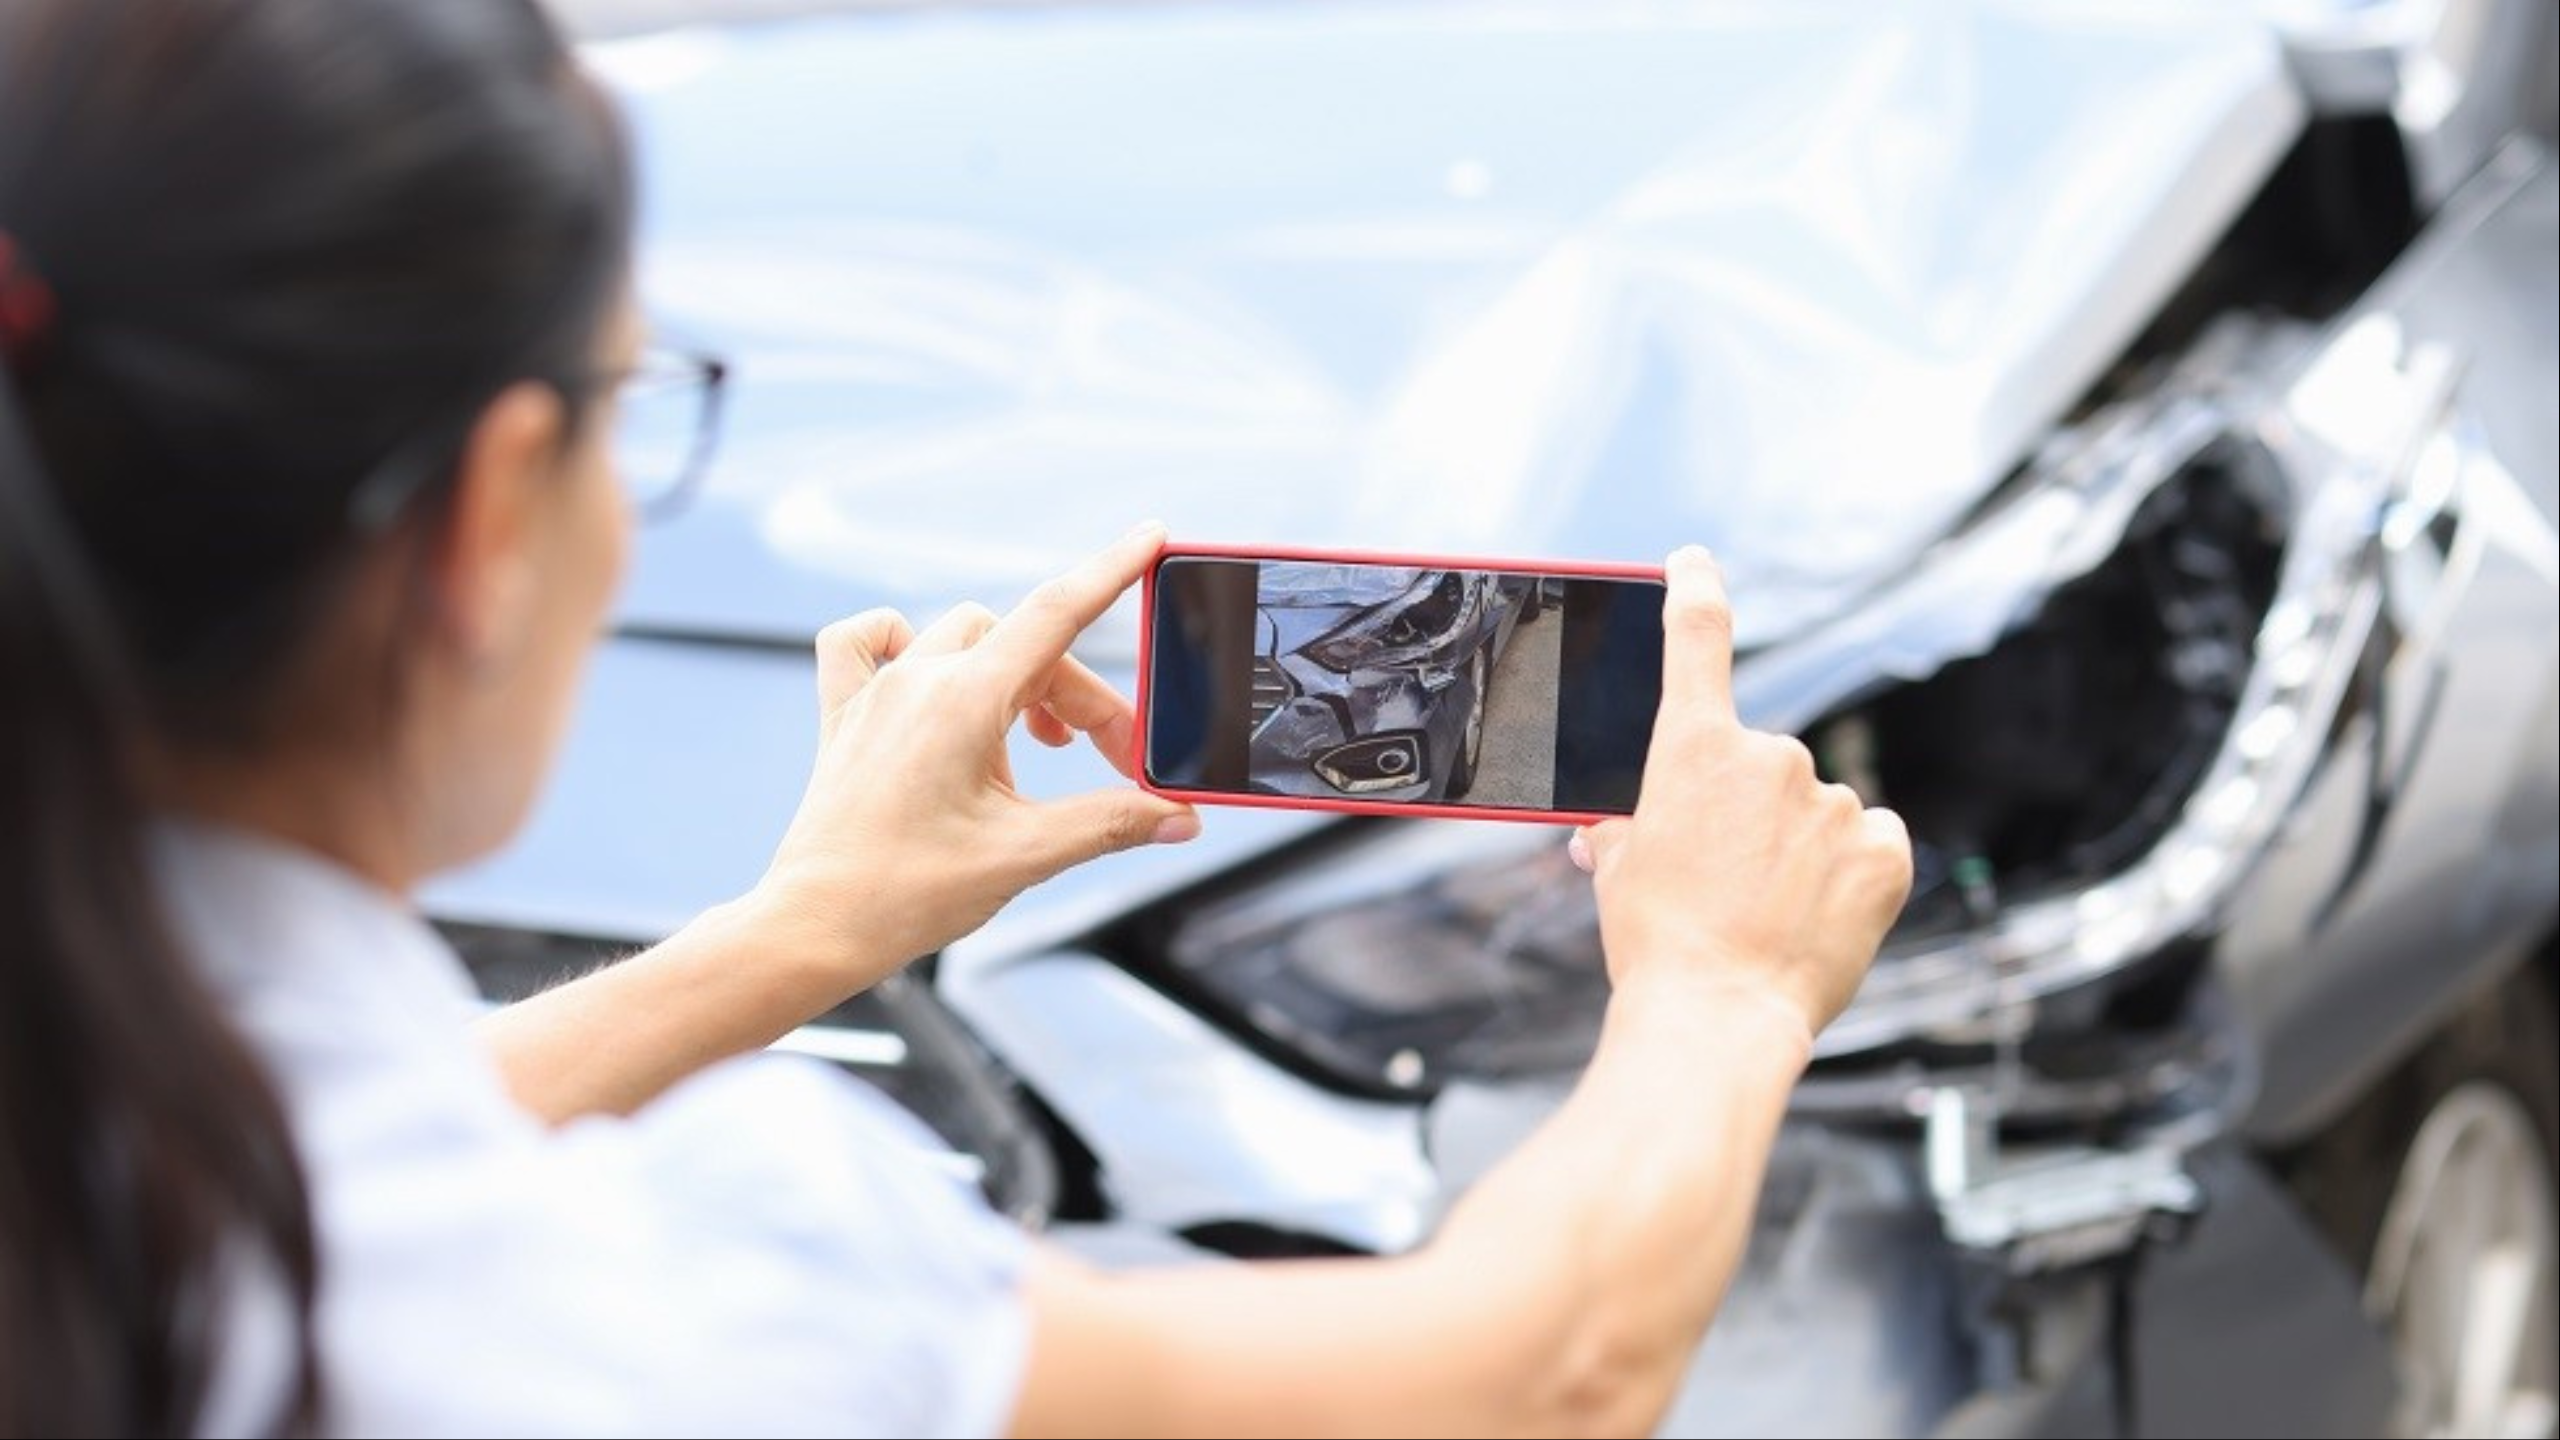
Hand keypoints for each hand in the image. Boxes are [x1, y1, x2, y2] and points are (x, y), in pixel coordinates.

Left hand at [749, 523, 1199, 989]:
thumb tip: (1176, 817)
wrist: (811, 928)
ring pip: (964, 640)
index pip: (1055, 613)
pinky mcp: (846, 717)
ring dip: (1016, 679)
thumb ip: (1110, 824)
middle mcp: (917, 681)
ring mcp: (877, 693)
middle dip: (1081, 699)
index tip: (1149, 536)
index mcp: (961, 702)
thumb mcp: (1025, 856)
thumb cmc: (903, 894)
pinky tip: (926, 679)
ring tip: (1037, 747)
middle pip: (1027, 648)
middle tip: (1116, 761)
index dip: (1112, 571)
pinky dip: (905, 645)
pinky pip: (868, 643)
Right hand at [1571, 547, 1911, 1040]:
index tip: (1693, 560)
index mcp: (1693, 746)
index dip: (1695, 586)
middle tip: (1726, 881)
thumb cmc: (1655, 945)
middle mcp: (1771, 755)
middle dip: (1747, 811)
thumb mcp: (1619, 870)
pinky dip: (1852, 872)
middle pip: (1763, 764)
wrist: (1716, 1017)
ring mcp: (1834, 801)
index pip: (1696, 636)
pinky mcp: (1884, 849)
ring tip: (1771, 913)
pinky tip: (1821, 914)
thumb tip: (1613, 829)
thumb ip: (1629, 826)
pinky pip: (1872, 842)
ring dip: (1799, 847)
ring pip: (1818, 810)